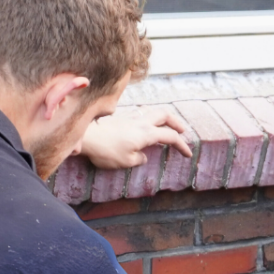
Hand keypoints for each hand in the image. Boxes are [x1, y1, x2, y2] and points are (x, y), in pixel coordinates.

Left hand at [77, 107, 191, 169]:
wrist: (85, 137)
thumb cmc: (106, 151)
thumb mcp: (126, 161)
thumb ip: (139, 159)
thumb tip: (143, 157)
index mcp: (147, 133)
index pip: (171, 137)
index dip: (182, 145)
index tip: (188, 154)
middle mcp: (141, 122)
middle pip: (165, 115)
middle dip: (176, 123)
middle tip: (182, 131)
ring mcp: (130, 117)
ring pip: (153, 111)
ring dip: (163, 118)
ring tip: (166, 126)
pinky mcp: (121, 118)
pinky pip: (140, 113)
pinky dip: (149, 118)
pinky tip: (145, 125)